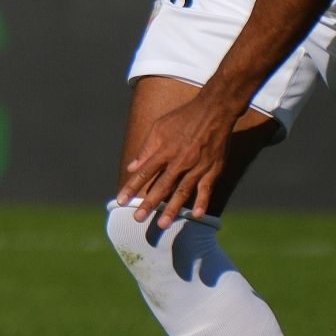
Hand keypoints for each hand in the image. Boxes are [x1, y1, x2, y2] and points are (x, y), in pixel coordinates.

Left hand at [116, 90, 243, 228]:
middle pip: (161, 186)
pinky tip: (195, 215)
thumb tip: (132, 167)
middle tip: (137, 218)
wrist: (214, 110)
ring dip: (172, 209)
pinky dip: (202, 202)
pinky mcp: (212, 169)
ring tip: (162, 224)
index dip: (131, 187)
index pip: (144, 172)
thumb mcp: (159, 127)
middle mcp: (179, 161)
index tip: (120, 200)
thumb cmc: (184, 117)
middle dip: (148, 203)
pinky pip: (206, 189)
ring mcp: (197, 166)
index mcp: (164, 150)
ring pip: (182, 192)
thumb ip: (146, 148)